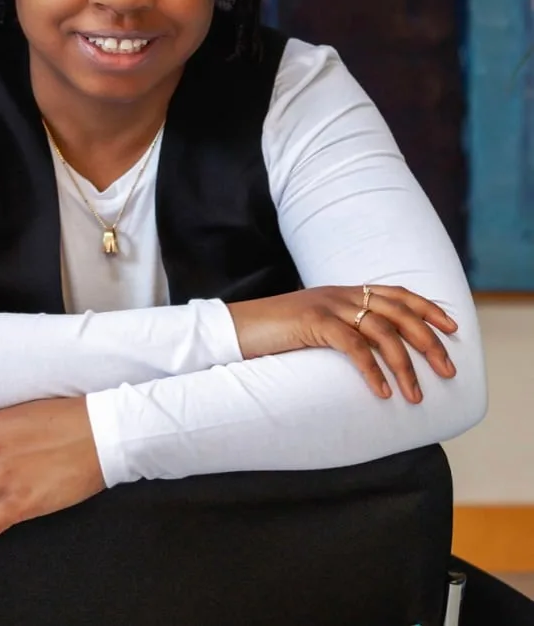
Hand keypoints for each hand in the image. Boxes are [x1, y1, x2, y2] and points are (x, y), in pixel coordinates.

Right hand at [228, 284, 457, 403]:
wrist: (235, 327)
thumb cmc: (275, 335)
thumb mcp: (315, 327)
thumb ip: (342, 331)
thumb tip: (372, 355)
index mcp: (344, 292)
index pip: (396, 293)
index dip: (427, 307)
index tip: (451, 327)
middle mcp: (340, 294)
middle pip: (398, 311)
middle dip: (428, 341)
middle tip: (447, 370)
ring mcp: (326, 306)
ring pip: (381, 331)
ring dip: (403, 366)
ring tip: (415, 395)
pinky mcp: (311, 322)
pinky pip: (352, 346)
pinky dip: (372, 370)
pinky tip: (383, 391)